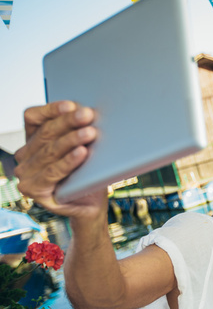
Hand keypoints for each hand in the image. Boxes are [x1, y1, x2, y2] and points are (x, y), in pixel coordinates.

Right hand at [15, 101, 102, 216]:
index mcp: (32, 139)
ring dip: (71, 140)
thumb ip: (78, 130)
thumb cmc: (88, 172)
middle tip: (87, 115)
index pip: (33, 118)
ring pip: (49, 151)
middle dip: (68, 122)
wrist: (91, 204)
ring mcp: (26, 173)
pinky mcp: (34, 189)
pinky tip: (81, 153)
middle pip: (46, 133)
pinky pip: (52, 172)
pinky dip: (68, 161)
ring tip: (89, 133)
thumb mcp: (82, 146)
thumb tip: (89, 111)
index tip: (71, 104)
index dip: (51, 110)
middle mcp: (25, 155)